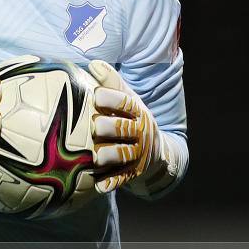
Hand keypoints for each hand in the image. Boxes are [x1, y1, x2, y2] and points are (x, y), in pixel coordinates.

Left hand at [89, 60, 159, 193]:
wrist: (156, 152)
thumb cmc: (130, 119)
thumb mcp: (127, 99)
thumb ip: (111, 82)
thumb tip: (93, 63)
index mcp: (137, 111)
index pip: (126, 102)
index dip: (111, 98)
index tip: (96, 95)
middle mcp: (140, 132)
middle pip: (123, 128)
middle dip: (108, 127)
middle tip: (93, 127)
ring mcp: (138, 154)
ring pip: (123, 154)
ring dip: (109, 155)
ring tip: (95, 157)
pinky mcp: (133, 173)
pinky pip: (121, 179)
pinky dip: (111, 182)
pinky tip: (98, 185)